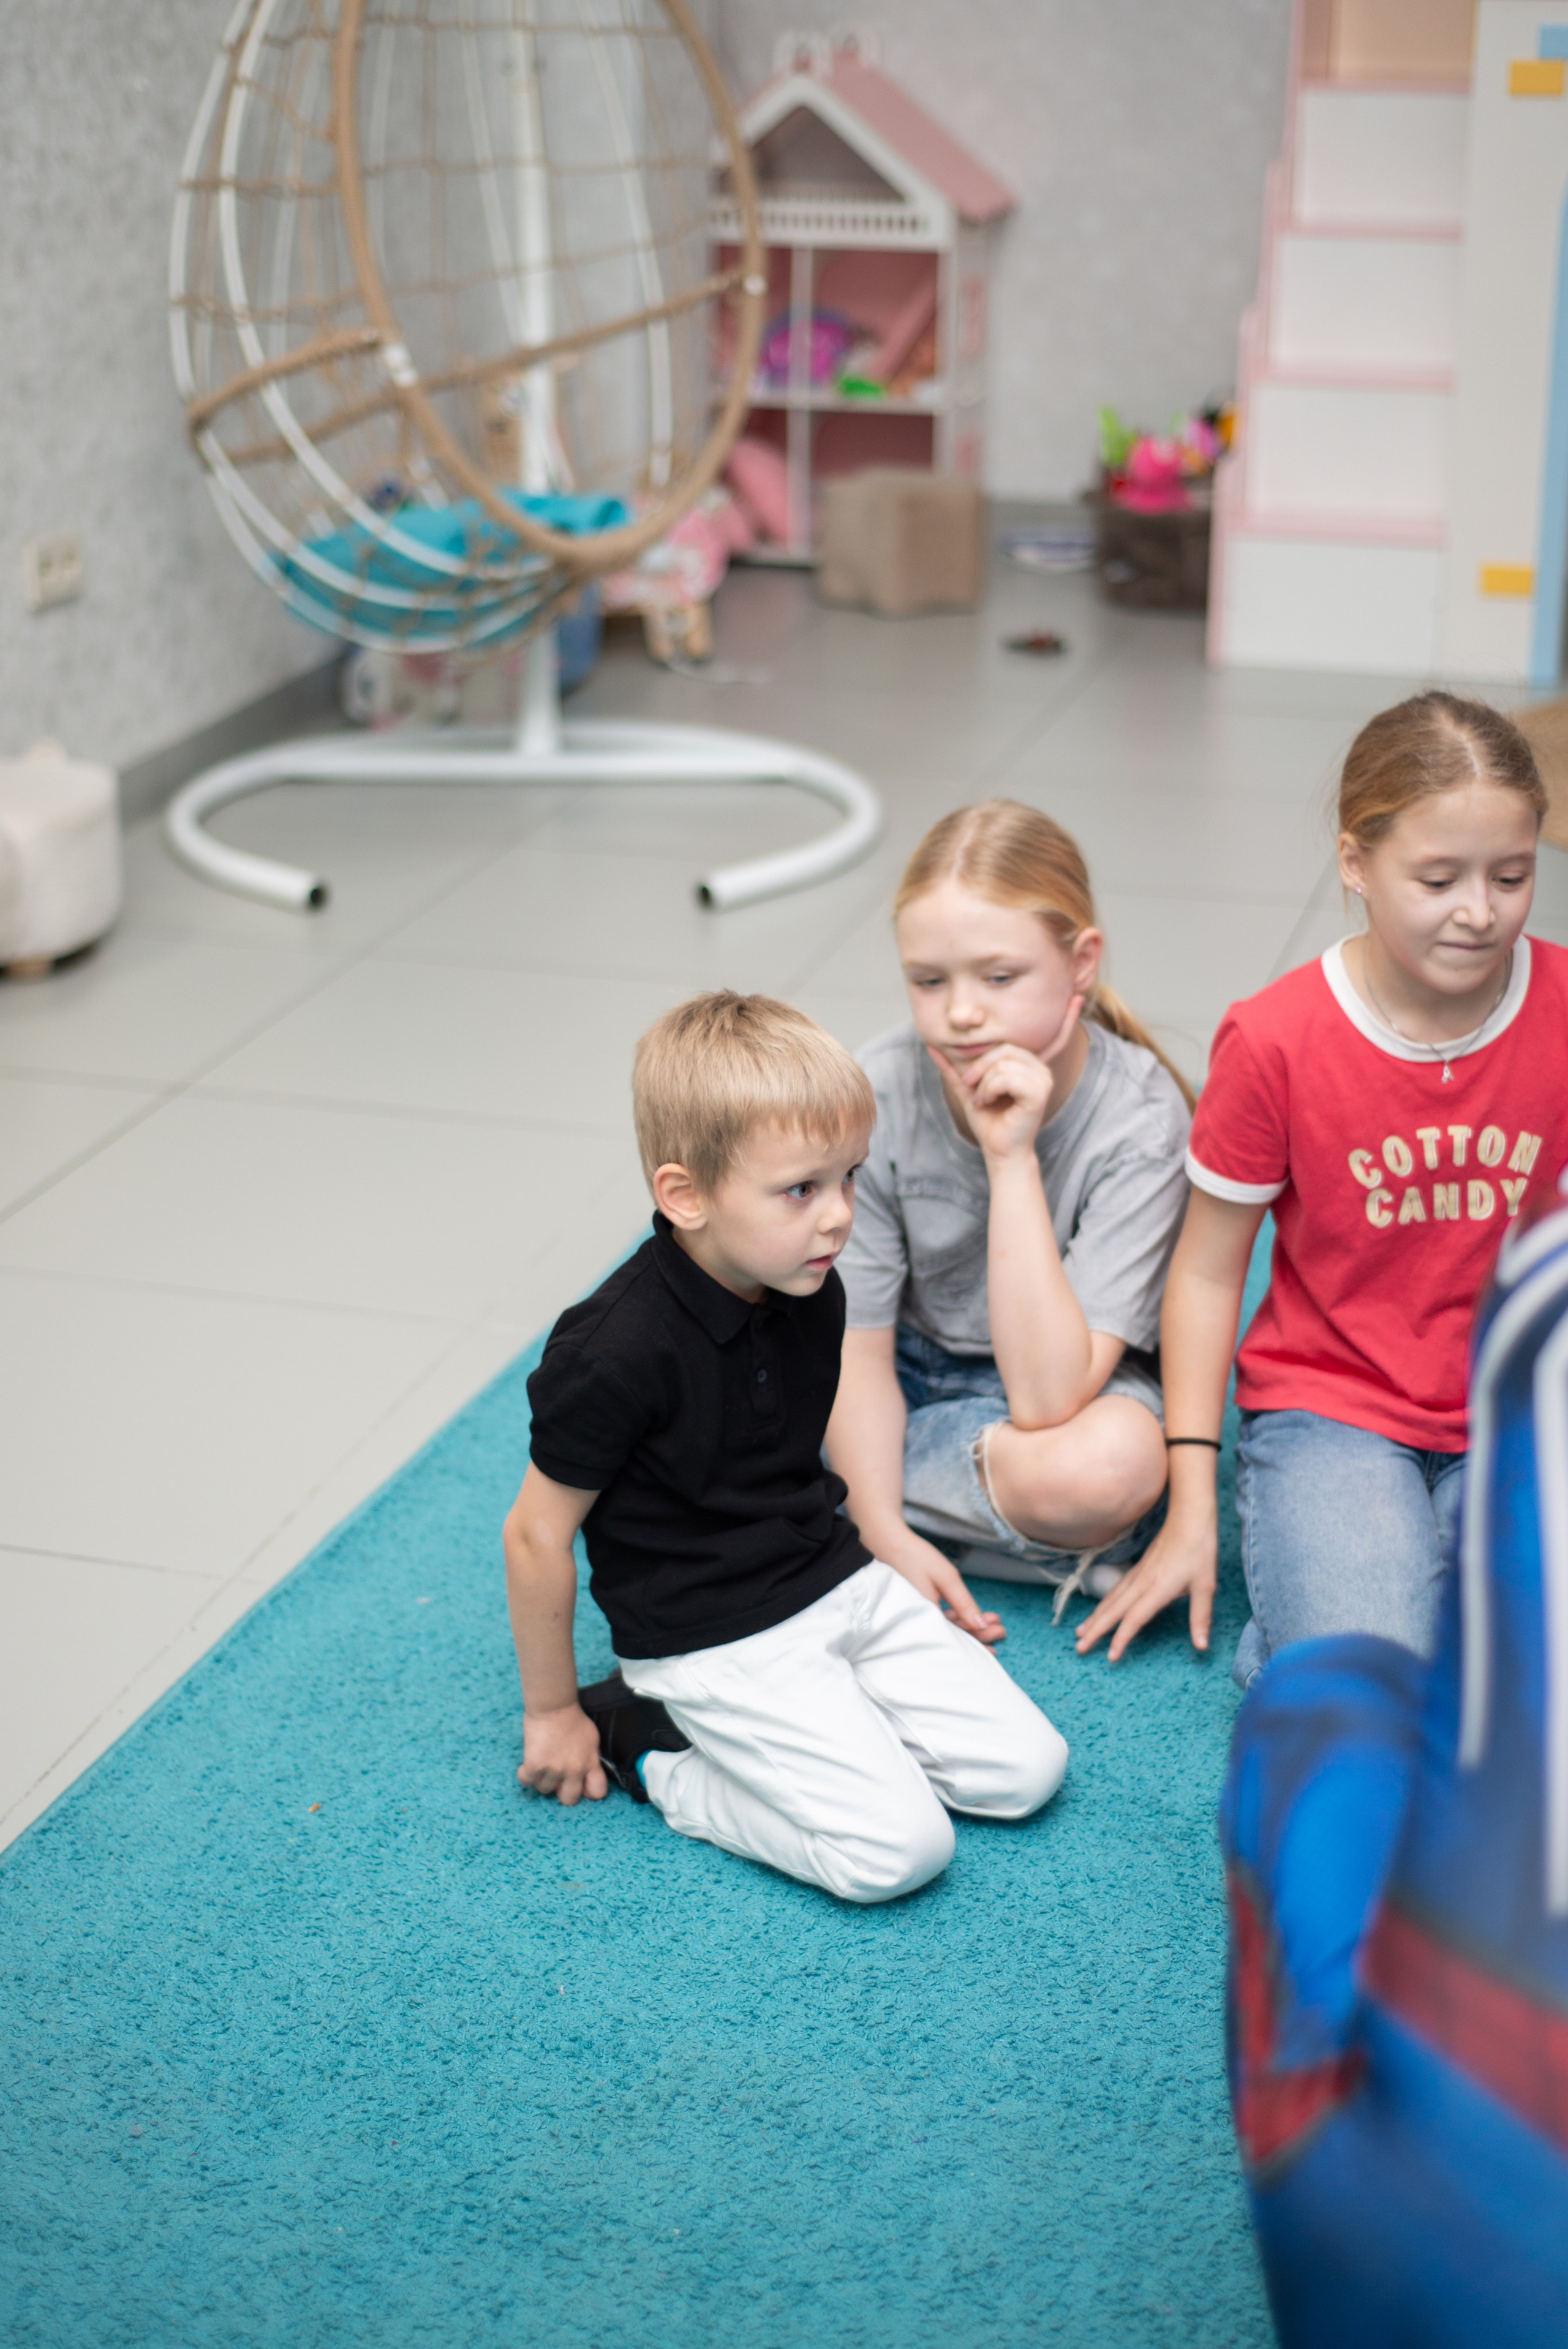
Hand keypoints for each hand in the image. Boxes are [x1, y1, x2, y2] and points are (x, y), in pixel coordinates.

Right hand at [518, 1702, 607, 1804]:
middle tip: (557, 1780)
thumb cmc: (573, 1717)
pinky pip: (526, 1781)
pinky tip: (528, 1765)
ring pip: (544, 1790)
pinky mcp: (535, 1765)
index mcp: (590, 1763)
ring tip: (542, 1766)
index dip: (588, 1793)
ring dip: (542, 1780)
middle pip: (569, 1800)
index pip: (598, 1792)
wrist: (554, 1705)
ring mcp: (554, 1769)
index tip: (580, 1787)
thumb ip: (591, 1758)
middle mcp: (574, 1770)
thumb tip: (586, 1773)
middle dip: (562, 1792)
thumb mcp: (591, 1739)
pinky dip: (525, 1775)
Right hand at [883, 1531, 1006, 1644]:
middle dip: (978, 1633)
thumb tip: (981, 1626)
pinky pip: (938, 1620)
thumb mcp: (945, 1577)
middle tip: (1002, 1630)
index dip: (978, 1640)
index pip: (955, 1639)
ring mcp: (915, 1617)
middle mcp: (917, 1624)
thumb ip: (964, 1603)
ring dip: (969, 1624)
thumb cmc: (914, 1557)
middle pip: (952, 1636)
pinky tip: (970, 1615)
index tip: (998, 1638)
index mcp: (923, 1619)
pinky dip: (956, 1617)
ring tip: (992, 1620)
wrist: (885, 1541)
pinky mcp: (916, 1609)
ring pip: (947, 1628)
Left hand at [931, 1001, 1083, 1163]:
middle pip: (1004, 1048)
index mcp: (1029, 1065)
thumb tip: (931, 1044)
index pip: (1052, 1037)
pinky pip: (1005, 1076)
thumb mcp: (967, 1087)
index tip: (1078, 996)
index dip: (1067, 1018)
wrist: (998, 1150)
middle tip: (971, 1086)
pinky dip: (989, 1089)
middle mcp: (1040, 1068)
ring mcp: (1043, 1079)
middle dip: (980, 1066)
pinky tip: (989, 1102)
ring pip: (1002, 1063)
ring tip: (983, 1099)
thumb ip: (953, 1066)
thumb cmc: (988, 1121)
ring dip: (983, 1082)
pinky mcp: (1040, 1091)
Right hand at [1074, 1511, 1215, 1662]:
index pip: (1134, 1618)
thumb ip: (1201, 1617)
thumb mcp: (1206, 1586)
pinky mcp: (1137, 1569)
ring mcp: (1137, 1575)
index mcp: (1158, 1589)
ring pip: (1110, 1599)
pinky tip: (1099, 1610)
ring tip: (1079, 1632)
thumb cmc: (1199, 1551)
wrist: (1188, 1518)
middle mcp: (1142, 1583)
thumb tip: (1202, 1646)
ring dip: (1094, 1617)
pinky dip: (1103, 1603)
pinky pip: (1115, 1590)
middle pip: (1113, 1610)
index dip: (1121, 1638)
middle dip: (1095, 1630)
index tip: (1110, 1656)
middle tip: (1079, 1648)